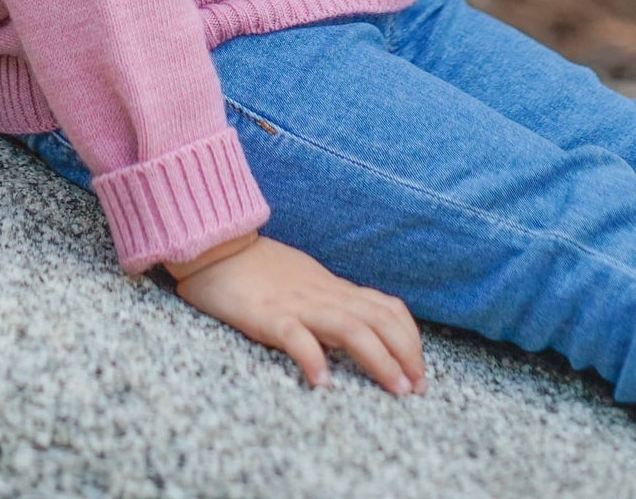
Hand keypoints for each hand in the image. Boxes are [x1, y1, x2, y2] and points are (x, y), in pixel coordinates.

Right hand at [166, 233, 426, 395]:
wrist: (216, 246)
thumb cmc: (258, 269)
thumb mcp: (306, 282)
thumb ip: (331, 301)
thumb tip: (361, 327)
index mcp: (332, 289)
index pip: (386, 308)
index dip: (410, 338)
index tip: (420, 371)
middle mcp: (323, 296)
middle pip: (379, 320)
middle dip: (407, 354)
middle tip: (417, 388)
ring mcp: (297, 305)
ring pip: (351, 329)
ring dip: (380, 360)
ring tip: (395, 389)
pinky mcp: (268, 316)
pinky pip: (296, 336)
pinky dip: (313, 358)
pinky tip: (322, 382)